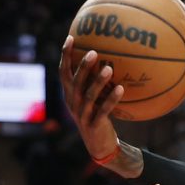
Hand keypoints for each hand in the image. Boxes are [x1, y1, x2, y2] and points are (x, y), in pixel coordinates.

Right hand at [59, 37, 121, 161]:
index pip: (63, 72)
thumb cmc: (98, 117)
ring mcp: (82, 115)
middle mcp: (72, 103)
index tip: (71, 38)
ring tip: (109, 68)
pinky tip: (121, 88)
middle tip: (94, 51)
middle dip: (83, 66)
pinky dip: (112, 99)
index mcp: (69, 95)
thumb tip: (107, 58)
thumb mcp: (93, 100)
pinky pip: (103, 110)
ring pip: (89, 95)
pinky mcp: (94, 125)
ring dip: (99, 81)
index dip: (65, 56)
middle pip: (75, 81)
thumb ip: (94, 83)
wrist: (100, 146)